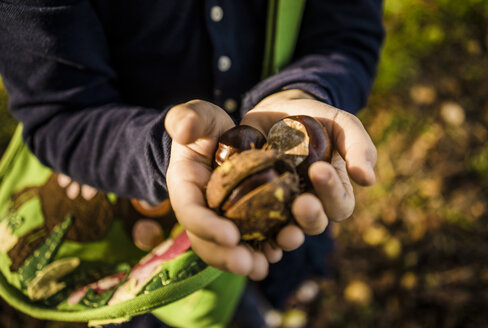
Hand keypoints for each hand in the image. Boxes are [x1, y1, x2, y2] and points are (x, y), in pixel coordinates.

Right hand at [165, 100, 278, 279]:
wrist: (220, 139)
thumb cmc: (206, 127)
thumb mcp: (197, 115)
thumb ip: (187, 117)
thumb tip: (182, 130)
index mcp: (185, 187)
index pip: (190, 211)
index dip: (206, 226)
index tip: (230, 236)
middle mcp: (201, 208)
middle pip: (206, 241)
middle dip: (225, 256)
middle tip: (248, 264)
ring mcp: (221, 217)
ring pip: (227, 248)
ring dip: (245, 260)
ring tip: (264, 267)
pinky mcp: (242, 218)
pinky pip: (249, 240)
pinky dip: (262, 250)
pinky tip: (277, 253)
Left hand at [241, 89, 376, 247]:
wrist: (276, 111)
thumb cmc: (316, 119)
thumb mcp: (341, 124)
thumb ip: (358, 147)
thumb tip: (368, 180)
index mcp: (333, 190)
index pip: (339, 204)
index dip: (332, 192)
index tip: (319, 170)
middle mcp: (309, 203)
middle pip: (315, 224)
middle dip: (310, 216)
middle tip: (302, 203)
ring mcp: (281, 206)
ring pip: (287, 231)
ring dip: (287, 234)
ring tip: (281, 227)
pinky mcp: (254, 203)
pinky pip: (256, 226)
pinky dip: (256, 233)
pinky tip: (252, 229)